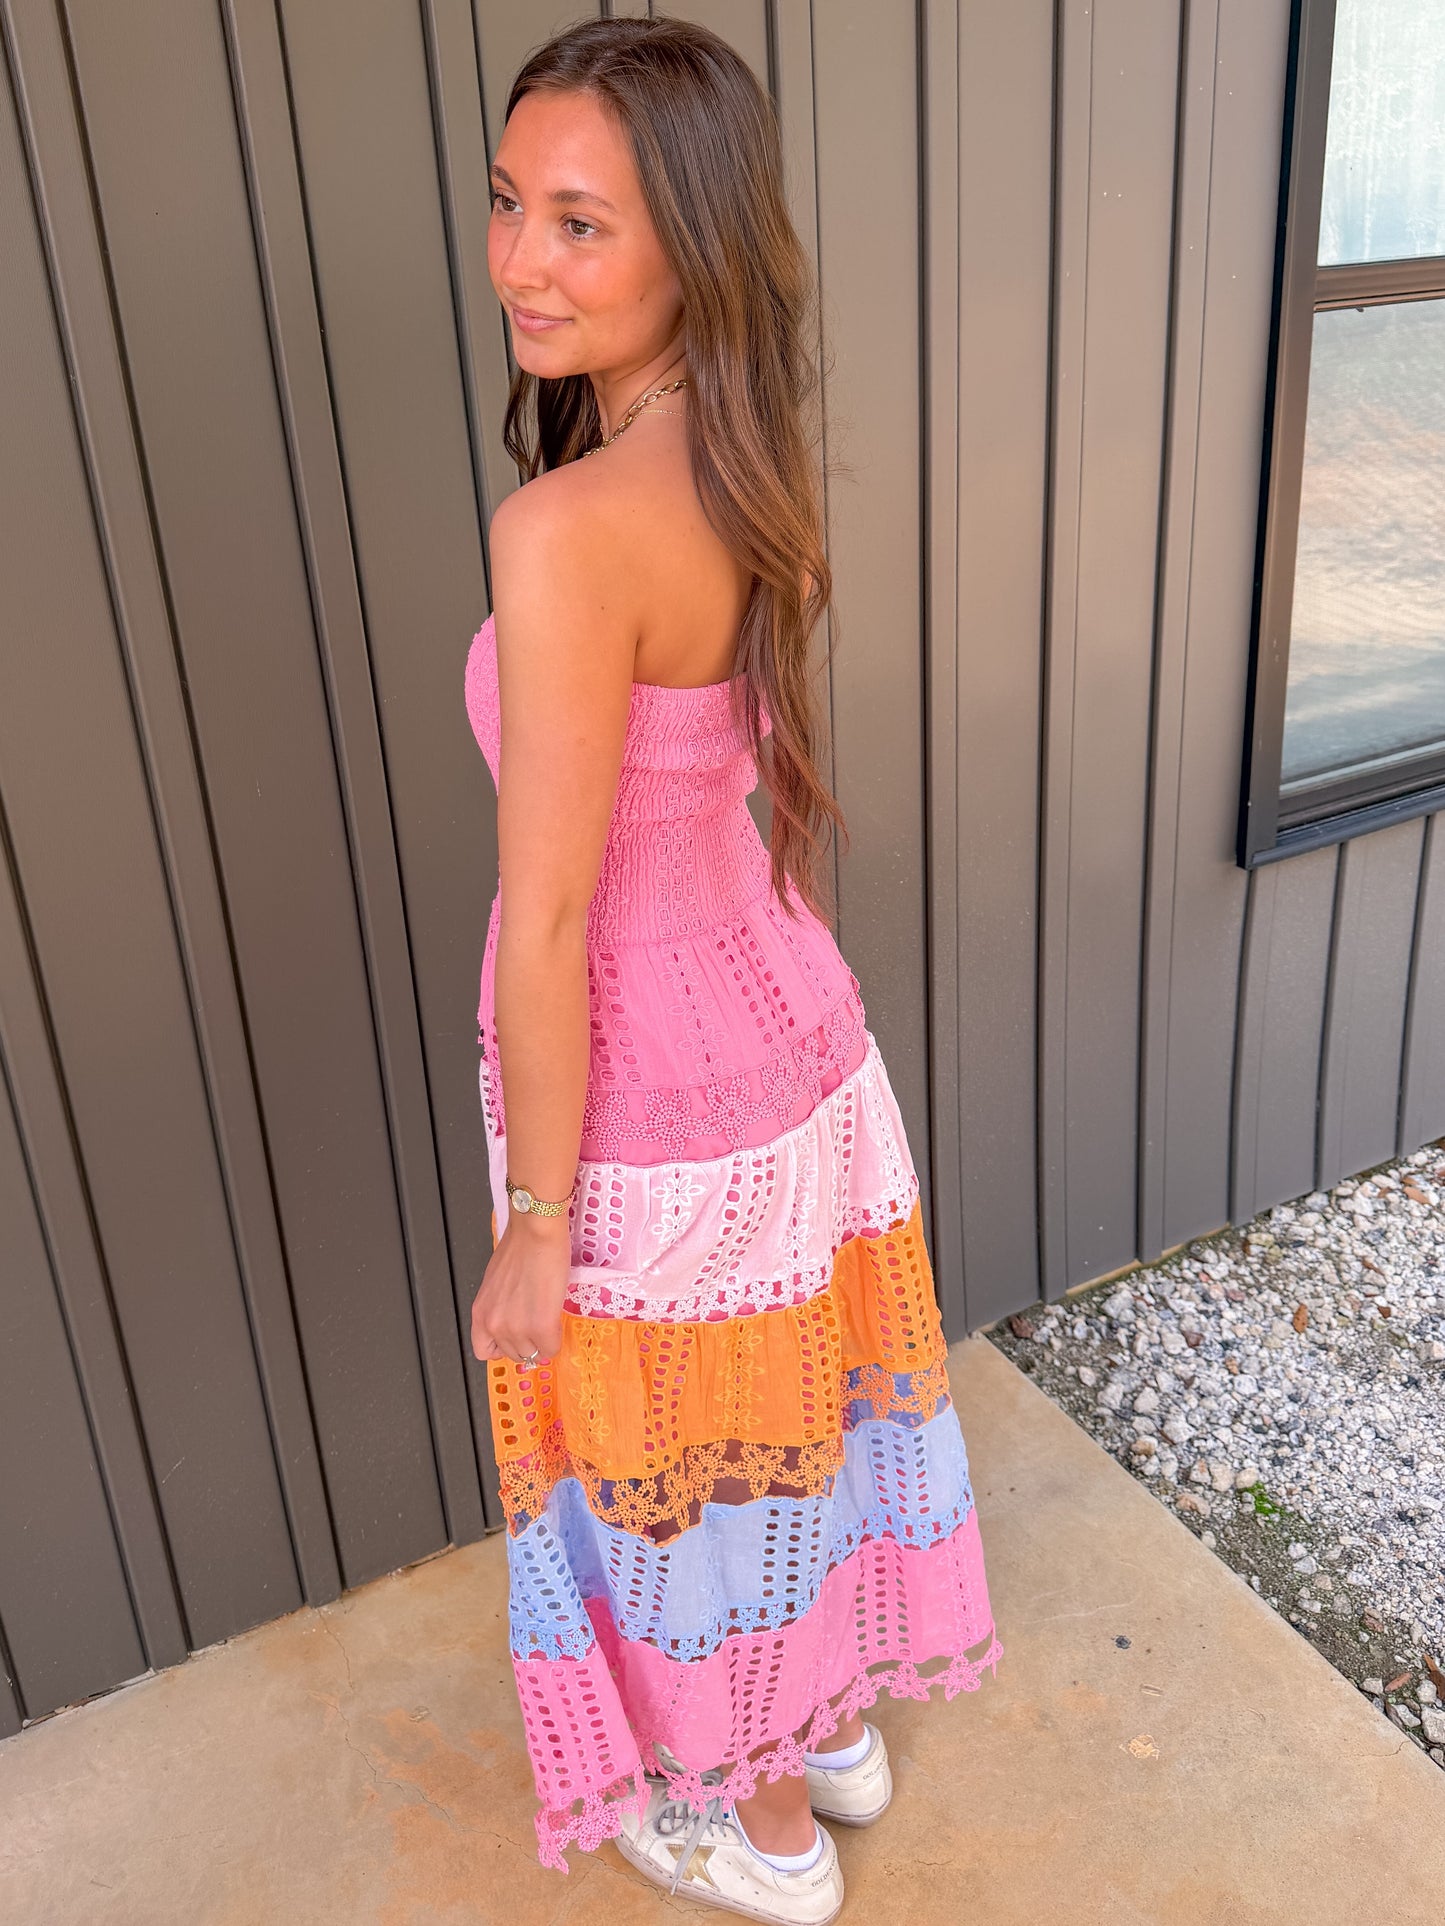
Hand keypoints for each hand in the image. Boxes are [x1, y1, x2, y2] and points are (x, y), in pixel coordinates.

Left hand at [471, 1214, 569, 1366]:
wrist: (536, 1233)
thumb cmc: (520, 1247)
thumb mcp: (497, 1285)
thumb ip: (500, 1308)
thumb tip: (515, 1320)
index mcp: (481, 1313)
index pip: (485, 1352)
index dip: (504, 1345)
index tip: (516, 1338)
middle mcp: (494, 1325)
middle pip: (514, 1355)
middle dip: (528, 1342)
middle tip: (537, 1323)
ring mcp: (517, 1328)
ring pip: (534, 1354)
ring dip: (543, 1341)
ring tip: (547, 1317)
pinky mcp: (541, 1326)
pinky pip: (552, 1348)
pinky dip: (557, 1339)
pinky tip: (556, 1318)